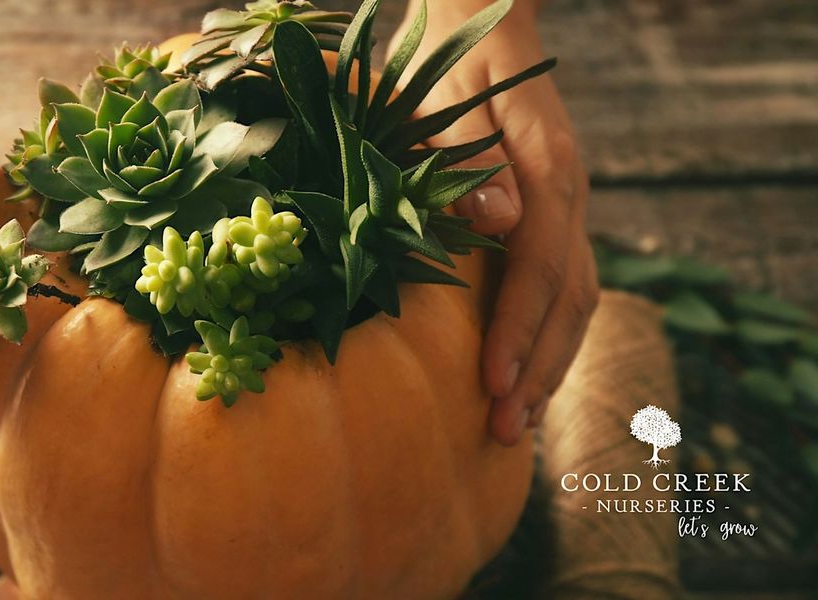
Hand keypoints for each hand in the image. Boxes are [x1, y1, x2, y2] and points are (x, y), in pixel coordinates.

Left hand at [399, 0, 599, 444]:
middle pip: (567, 299)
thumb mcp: (448, 99)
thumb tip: (499, 221)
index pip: (538, 266)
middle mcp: (567, 198)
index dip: (516, 329)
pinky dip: (548, 342)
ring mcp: (567, 212)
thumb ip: (474, 159)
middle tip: (503, 429)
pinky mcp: (554, 224)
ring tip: (515, 425)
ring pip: (576, 304)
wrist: (481, 34)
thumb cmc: (452, 69)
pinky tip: (525, 380)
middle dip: (537, 369)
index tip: (490, 383)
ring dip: (548, 367)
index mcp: (546, 170)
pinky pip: (564, 293)